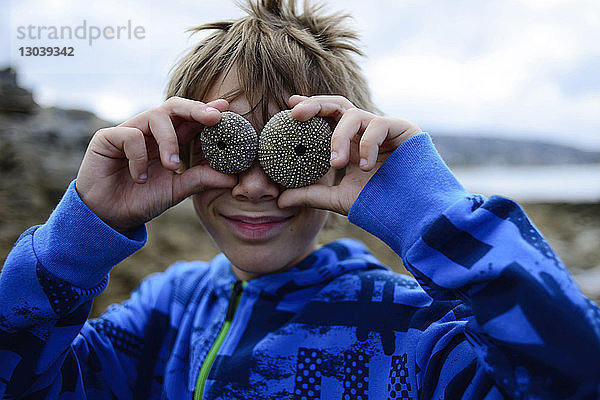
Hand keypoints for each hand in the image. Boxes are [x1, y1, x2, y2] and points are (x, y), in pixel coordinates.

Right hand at [76, 96, 236, 233]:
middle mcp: (151, 132)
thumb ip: (202, 180)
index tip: (227, 107)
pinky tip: (140, 178)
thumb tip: (234, 179)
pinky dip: (139, 158)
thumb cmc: (143, 199)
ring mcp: (130, 132)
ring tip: (172, 167)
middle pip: (174, 106)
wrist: (109, 216)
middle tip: (214, 118)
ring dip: (169, 142)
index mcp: (169, 140)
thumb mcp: (178, 190)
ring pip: (156, 117)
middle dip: (196, 109)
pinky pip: (131, 136)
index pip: (190, 120)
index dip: (207, 111)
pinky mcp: (107, 137)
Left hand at [277, 95, 421, 214]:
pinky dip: (367, 144)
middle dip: (316, 104)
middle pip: (338, 105)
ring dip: (339, 136)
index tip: (289, 106)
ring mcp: (383, 129)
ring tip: (336, 162)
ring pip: (354, 114)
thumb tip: (279, 201)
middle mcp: (364, 132)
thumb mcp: (337, 200)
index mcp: (350, 143)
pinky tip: (366, 166)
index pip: (327, 118)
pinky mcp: (402, 129)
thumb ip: (310, 196)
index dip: (310, 107)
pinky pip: (378, 125)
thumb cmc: (377, 203)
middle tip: (296, 113)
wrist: (410, 213)